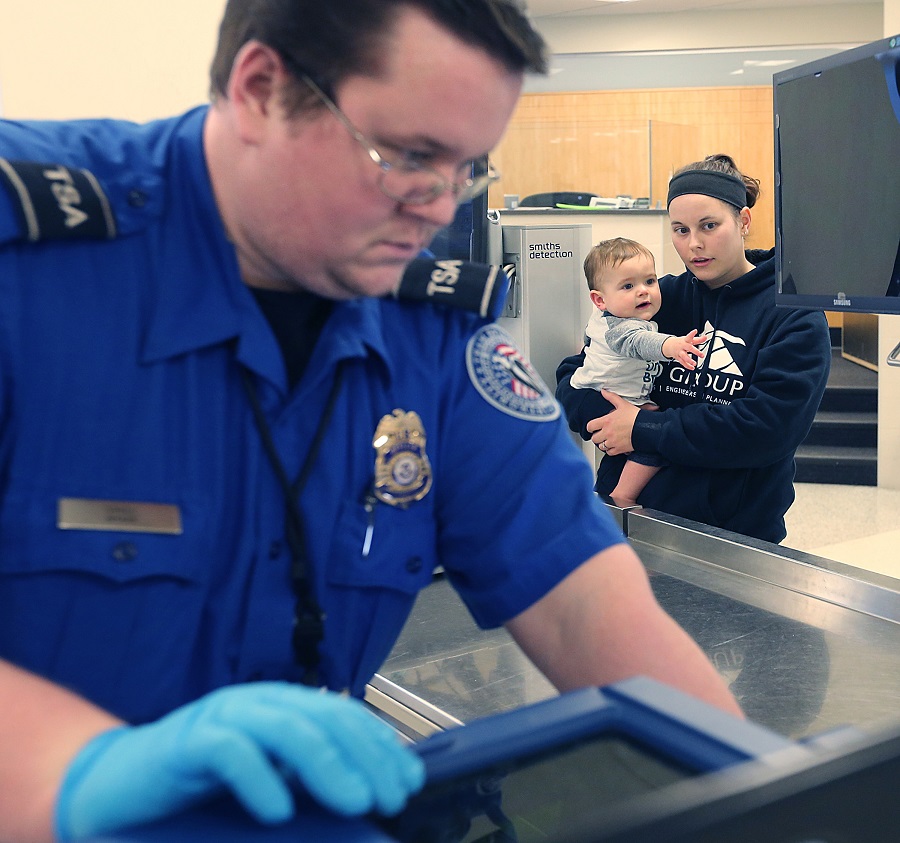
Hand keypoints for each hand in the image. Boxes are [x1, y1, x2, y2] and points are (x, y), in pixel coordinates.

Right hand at [55, 682, 424, 839]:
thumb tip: (367, 794)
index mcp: (280, 706)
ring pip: (285, 727)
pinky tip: (278, 812)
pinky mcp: (186, 742)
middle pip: (323, 718)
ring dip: (326, 765)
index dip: (379, 746)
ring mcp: (221, 717)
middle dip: (365, 756)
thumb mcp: (266, 778)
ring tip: (355, 802)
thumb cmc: (201, 786)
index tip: (408, 781)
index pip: (342, 716)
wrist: (120, 782)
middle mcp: (257, 702)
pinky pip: (228, 752)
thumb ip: (307, 777)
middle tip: (390, 798)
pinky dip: (259, 779)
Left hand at [586, 390, 638, 455]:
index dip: (591, 427)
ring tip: (608, 439)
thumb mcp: (623, 404)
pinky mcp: (619, 449)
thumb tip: (603, 391)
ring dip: (603, 443)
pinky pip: (609, 452)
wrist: (647, 428)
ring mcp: (613, 442)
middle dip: (597, 436)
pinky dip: (610, 450)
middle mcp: (607, 433)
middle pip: (594, 438)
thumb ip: (611, 397)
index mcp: (606, 421)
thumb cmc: (636, 416)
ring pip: (601, 446)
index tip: (594, 427)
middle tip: (602, 433)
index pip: (590, 426)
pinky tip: (614, 445)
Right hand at [662, 330, 706, 369]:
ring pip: (684, 357)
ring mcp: (680, 352)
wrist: (669, 346)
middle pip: (688, 348)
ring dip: (689, 361)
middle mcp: (682, 346)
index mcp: (685, 340)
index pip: (689, 336)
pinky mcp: (678, 358)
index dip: (692, 334)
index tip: (695, 331)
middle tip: (702, 355)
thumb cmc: (681, 342)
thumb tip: (705, 337)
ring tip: (694, 363)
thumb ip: (698, 339)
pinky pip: (682, 363)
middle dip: (695, 352)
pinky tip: (692, 368)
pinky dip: (687, 366)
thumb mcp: (689, 340)